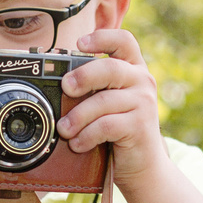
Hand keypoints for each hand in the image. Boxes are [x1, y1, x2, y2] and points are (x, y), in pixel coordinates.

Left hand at [60, 28, 165, 183]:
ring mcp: (144, 103)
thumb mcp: (107, 102)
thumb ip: (93, 87)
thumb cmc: (118, 130)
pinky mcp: (140, 126)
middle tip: (66, 88)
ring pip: (103, 101)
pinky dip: (87, 135)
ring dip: (78, 117)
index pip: (124, 41)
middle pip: (110, 68)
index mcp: (133, 69)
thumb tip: (58, 82)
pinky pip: (106, 126)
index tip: (79, 43)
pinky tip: (78, 144)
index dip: (102, 38)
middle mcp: (142, 81)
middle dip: (83, 76)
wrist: (142, 165)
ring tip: (64, 129)